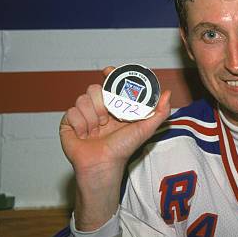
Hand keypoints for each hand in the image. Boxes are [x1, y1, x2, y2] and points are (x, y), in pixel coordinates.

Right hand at [59, 66, 170, 229]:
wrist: (102, 165)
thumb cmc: (123, 149)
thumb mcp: (145, 129)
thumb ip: (159, 112)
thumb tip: (168, 94)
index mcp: (114, 106)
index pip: (110, 83)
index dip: (109, 75)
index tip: (108, 71)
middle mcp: (98, 108)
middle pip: (94, 88)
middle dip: (101, 104)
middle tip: (107, 119)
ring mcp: (83, 114)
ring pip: (82, 99)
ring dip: (91, 117)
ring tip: (96, 130)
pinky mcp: (69, 122)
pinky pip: (72, 112)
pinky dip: (80, 125)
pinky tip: (85, 135)